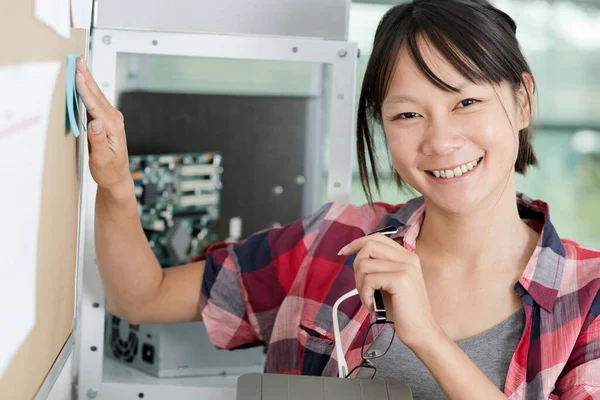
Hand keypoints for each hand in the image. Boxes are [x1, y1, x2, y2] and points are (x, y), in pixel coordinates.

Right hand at [75, 57, 132, 194]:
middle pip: (97, 94)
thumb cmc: (108, 170)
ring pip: (96, 95)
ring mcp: (111, 119)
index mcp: (112, 126)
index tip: (78, 73)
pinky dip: (88, 90)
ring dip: (87, 79)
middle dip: (87, 76)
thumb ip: (98, 140)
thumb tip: (95, 122)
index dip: (85, 88)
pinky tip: (83, 82)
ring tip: (80, 65)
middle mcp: (114, 119)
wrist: (116, 177)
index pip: (95, 104)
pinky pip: (95, 102)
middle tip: (78, 60)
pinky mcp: (106, 121)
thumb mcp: (102, 158)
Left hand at [338, 234, 440, 347]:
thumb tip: (355, 256)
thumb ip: (379, 267)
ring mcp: (405, 267)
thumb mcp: (390, 283)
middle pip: (369, 246)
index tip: (343, 252)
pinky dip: (364, 295)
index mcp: (407, 256)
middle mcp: (408, 258)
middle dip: (356, 266)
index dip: (357, 243)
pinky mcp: (400, 280)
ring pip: (365, 264)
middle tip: (361, 286)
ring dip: (359, 284)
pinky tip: (372, 305)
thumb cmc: (403, 311)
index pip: (377, 238)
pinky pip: (368, 280)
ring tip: (368, 298)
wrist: (422, 332)